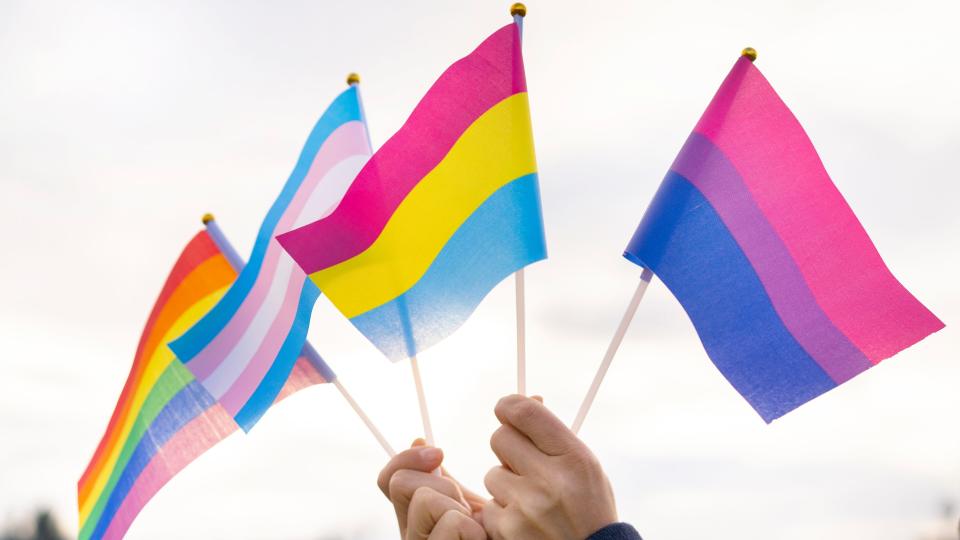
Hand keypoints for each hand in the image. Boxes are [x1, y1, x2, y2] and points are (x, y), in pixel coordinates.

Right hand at [377, 440, 486, 538]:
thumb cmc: (492, 536)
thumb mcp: (467, 504)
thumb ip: (442, 480)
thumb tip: (419, 441)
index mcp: (413, 519)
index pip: (388, 479)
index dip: (406, 459)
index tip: (438, 454)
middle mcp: (409, 535)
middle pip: (401, 482)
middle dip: (442, 484)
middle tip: (466, 508)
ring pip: (424, 500)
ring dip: (459, 508)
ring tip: (476, 530)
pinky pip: (451, 523)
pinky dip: (472, 528)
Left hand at [482, 395, 616, 539]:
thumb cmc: (589, 510)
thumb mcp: (586, 468)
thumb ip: (554, 436)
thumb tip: (524, 399)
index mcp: (574, 459)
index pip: (526, 412)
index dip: (509, 406)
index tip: (505, 409)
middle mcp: (549, 481)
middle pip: (500, 438)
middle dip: (508, 449)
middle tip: (524, 464)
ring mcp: (525, 508)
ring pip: (492, 474)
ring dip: (506, 485)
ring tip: (532, 502)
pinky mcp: (506, 531)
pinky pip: (489, 507)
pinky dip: (502, 514)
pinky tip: (525, 523)